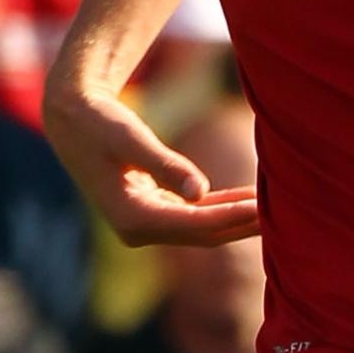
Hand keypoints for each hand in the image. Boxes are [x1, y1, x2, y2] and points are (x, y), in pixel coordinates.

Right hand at [42, 77, 259, 246]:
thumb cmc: (99, 123)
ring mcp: (145, 225)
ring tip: (274, 209)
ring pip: (202, 228)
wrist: (72, 119)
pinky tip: (249, 200)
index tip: (263, 210)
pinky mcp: (152, 212)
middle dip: (241, 225)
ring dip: (236, 219)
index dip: (231, 217)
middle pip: (203, 233)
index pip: (195, 224)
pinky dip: (221, 209)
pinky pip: (195, 217)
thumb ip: (164, 164)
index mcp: (133, 218)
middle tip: (282, 216)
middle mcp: (138, 230)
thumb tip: (199, 192)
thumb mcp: (130, 138)